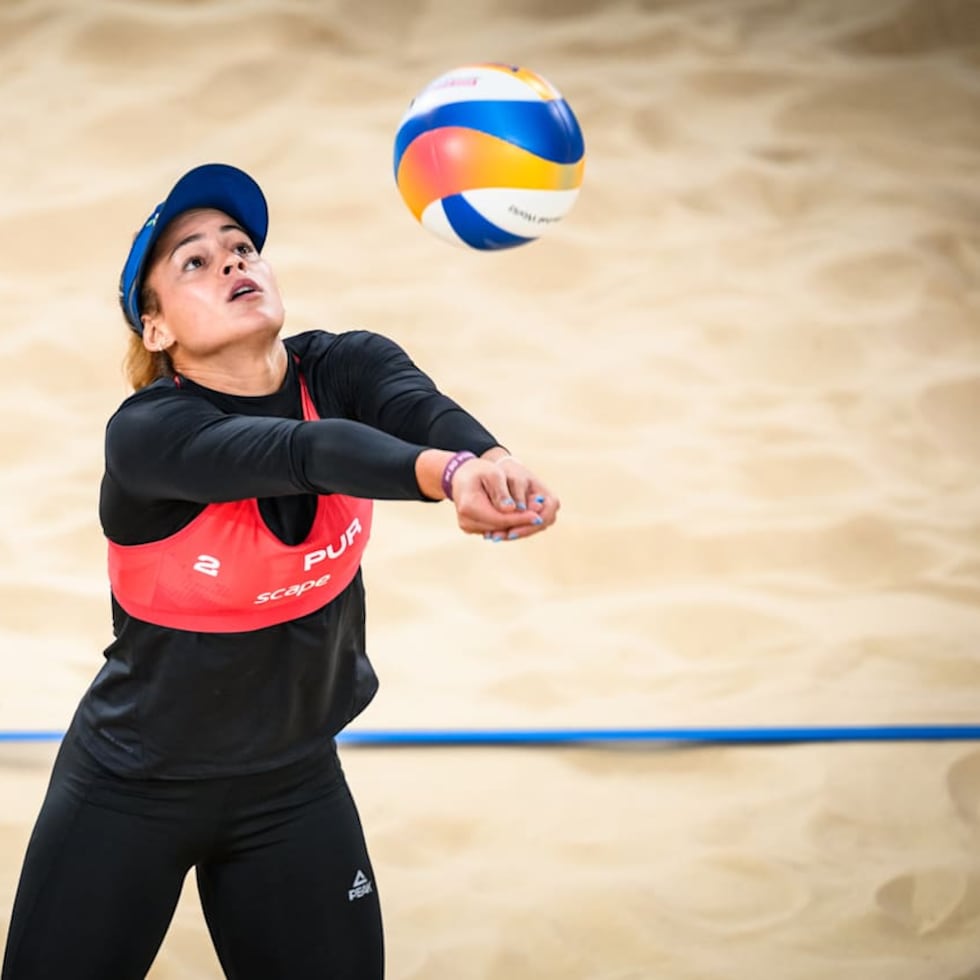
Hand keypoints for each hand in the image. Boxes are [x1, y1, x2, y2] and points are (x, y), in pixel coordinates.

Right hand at [414, 448, 559, 540]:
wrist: (462, 476)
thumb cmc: (479, 471)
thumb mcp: (492, 474)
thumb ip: (501, 492)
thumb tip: (511, 509)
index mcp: (469, 506)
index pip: (500, 519)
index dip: (520, 519)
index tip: (538, 516)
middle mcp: (466, 520)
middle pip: (500, 527)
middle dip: (521, 523)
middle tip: (540, 517)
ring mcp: (468, 526)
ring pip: (498, 530)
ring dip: (516, 525)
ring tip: (533, 516)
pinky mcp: (472, 528)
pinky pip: (494, 529)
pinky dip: (507, 524)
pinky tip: (520, 517)